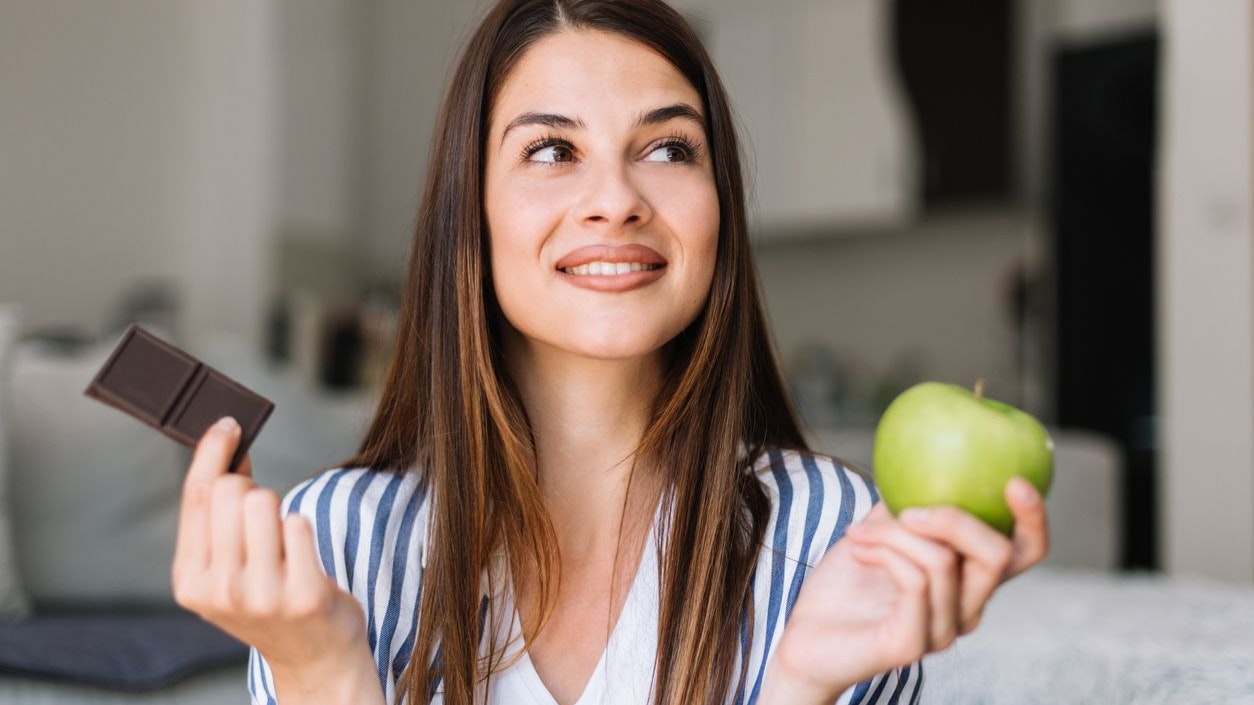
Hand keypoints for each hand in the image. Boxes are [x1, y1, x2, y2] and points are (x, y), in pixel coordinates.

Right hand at [170, 417, 371, 683]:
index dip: (212, 451)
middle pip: (230, 491)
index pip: (196, 497)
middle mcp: (220, 591)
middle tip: (263, 514)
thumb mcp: (229, 569)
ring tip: (284, 544)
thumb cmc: (272, 602)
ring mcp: (262, 596)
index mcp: (190, 582)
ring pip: (265, 501)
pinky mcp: (304, 595)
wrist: (314, 659)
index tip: (228, 424)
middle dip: (251, 487)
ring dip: (279, 510)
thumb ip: (219, 519)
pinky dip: (303, 528)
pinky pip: (300, 523)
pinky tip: (303, 557)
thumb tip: (227, 450)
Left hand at [768, 477, 1048, 699]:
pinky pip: (914, 583)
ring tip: (857, 531)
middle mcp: (967, 610)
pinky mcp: (913, 644)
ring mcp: (943, 632)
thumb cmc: (845, 584)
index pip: (1025, 553)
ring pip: (944, 561)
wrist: (805, 637)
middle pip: (998, 557)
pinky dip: (884, 553)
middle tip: (906, 508)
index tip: (1014, 480)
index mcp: (969, 581)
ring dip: (895, 534)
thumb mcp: (879, 530)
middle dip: (955, 519)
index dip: (1033, 518)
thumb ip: (906, 500)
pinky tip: (857, 548)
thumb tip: (923, 454)